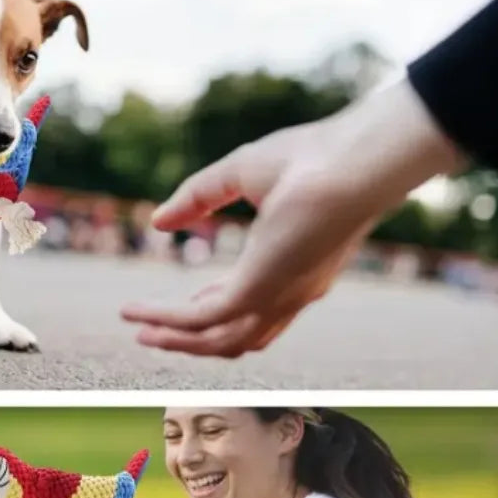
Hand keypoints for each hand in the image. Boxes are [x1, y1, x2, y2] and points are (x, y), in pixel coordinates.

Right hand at [122, 79, 464, 357]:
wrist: (358, 158)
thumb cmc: (315, 155)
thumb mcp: (243, 173)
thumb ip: (198, 197)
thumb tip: (158, 221)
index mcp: (299, 268)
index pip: (255, 305)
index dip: (217, 306)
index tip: (188, 302)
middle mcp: (292, 293)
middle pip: (239, 337)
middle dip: (193, 339)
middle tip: (155, 334)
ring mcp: (277, 297)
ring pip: (218, 341)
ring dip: (176, 342)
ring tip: (142, 334)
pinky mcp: (257, 291)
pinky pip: (200, 320)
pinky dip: (165, 320)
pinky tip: (138, 314)